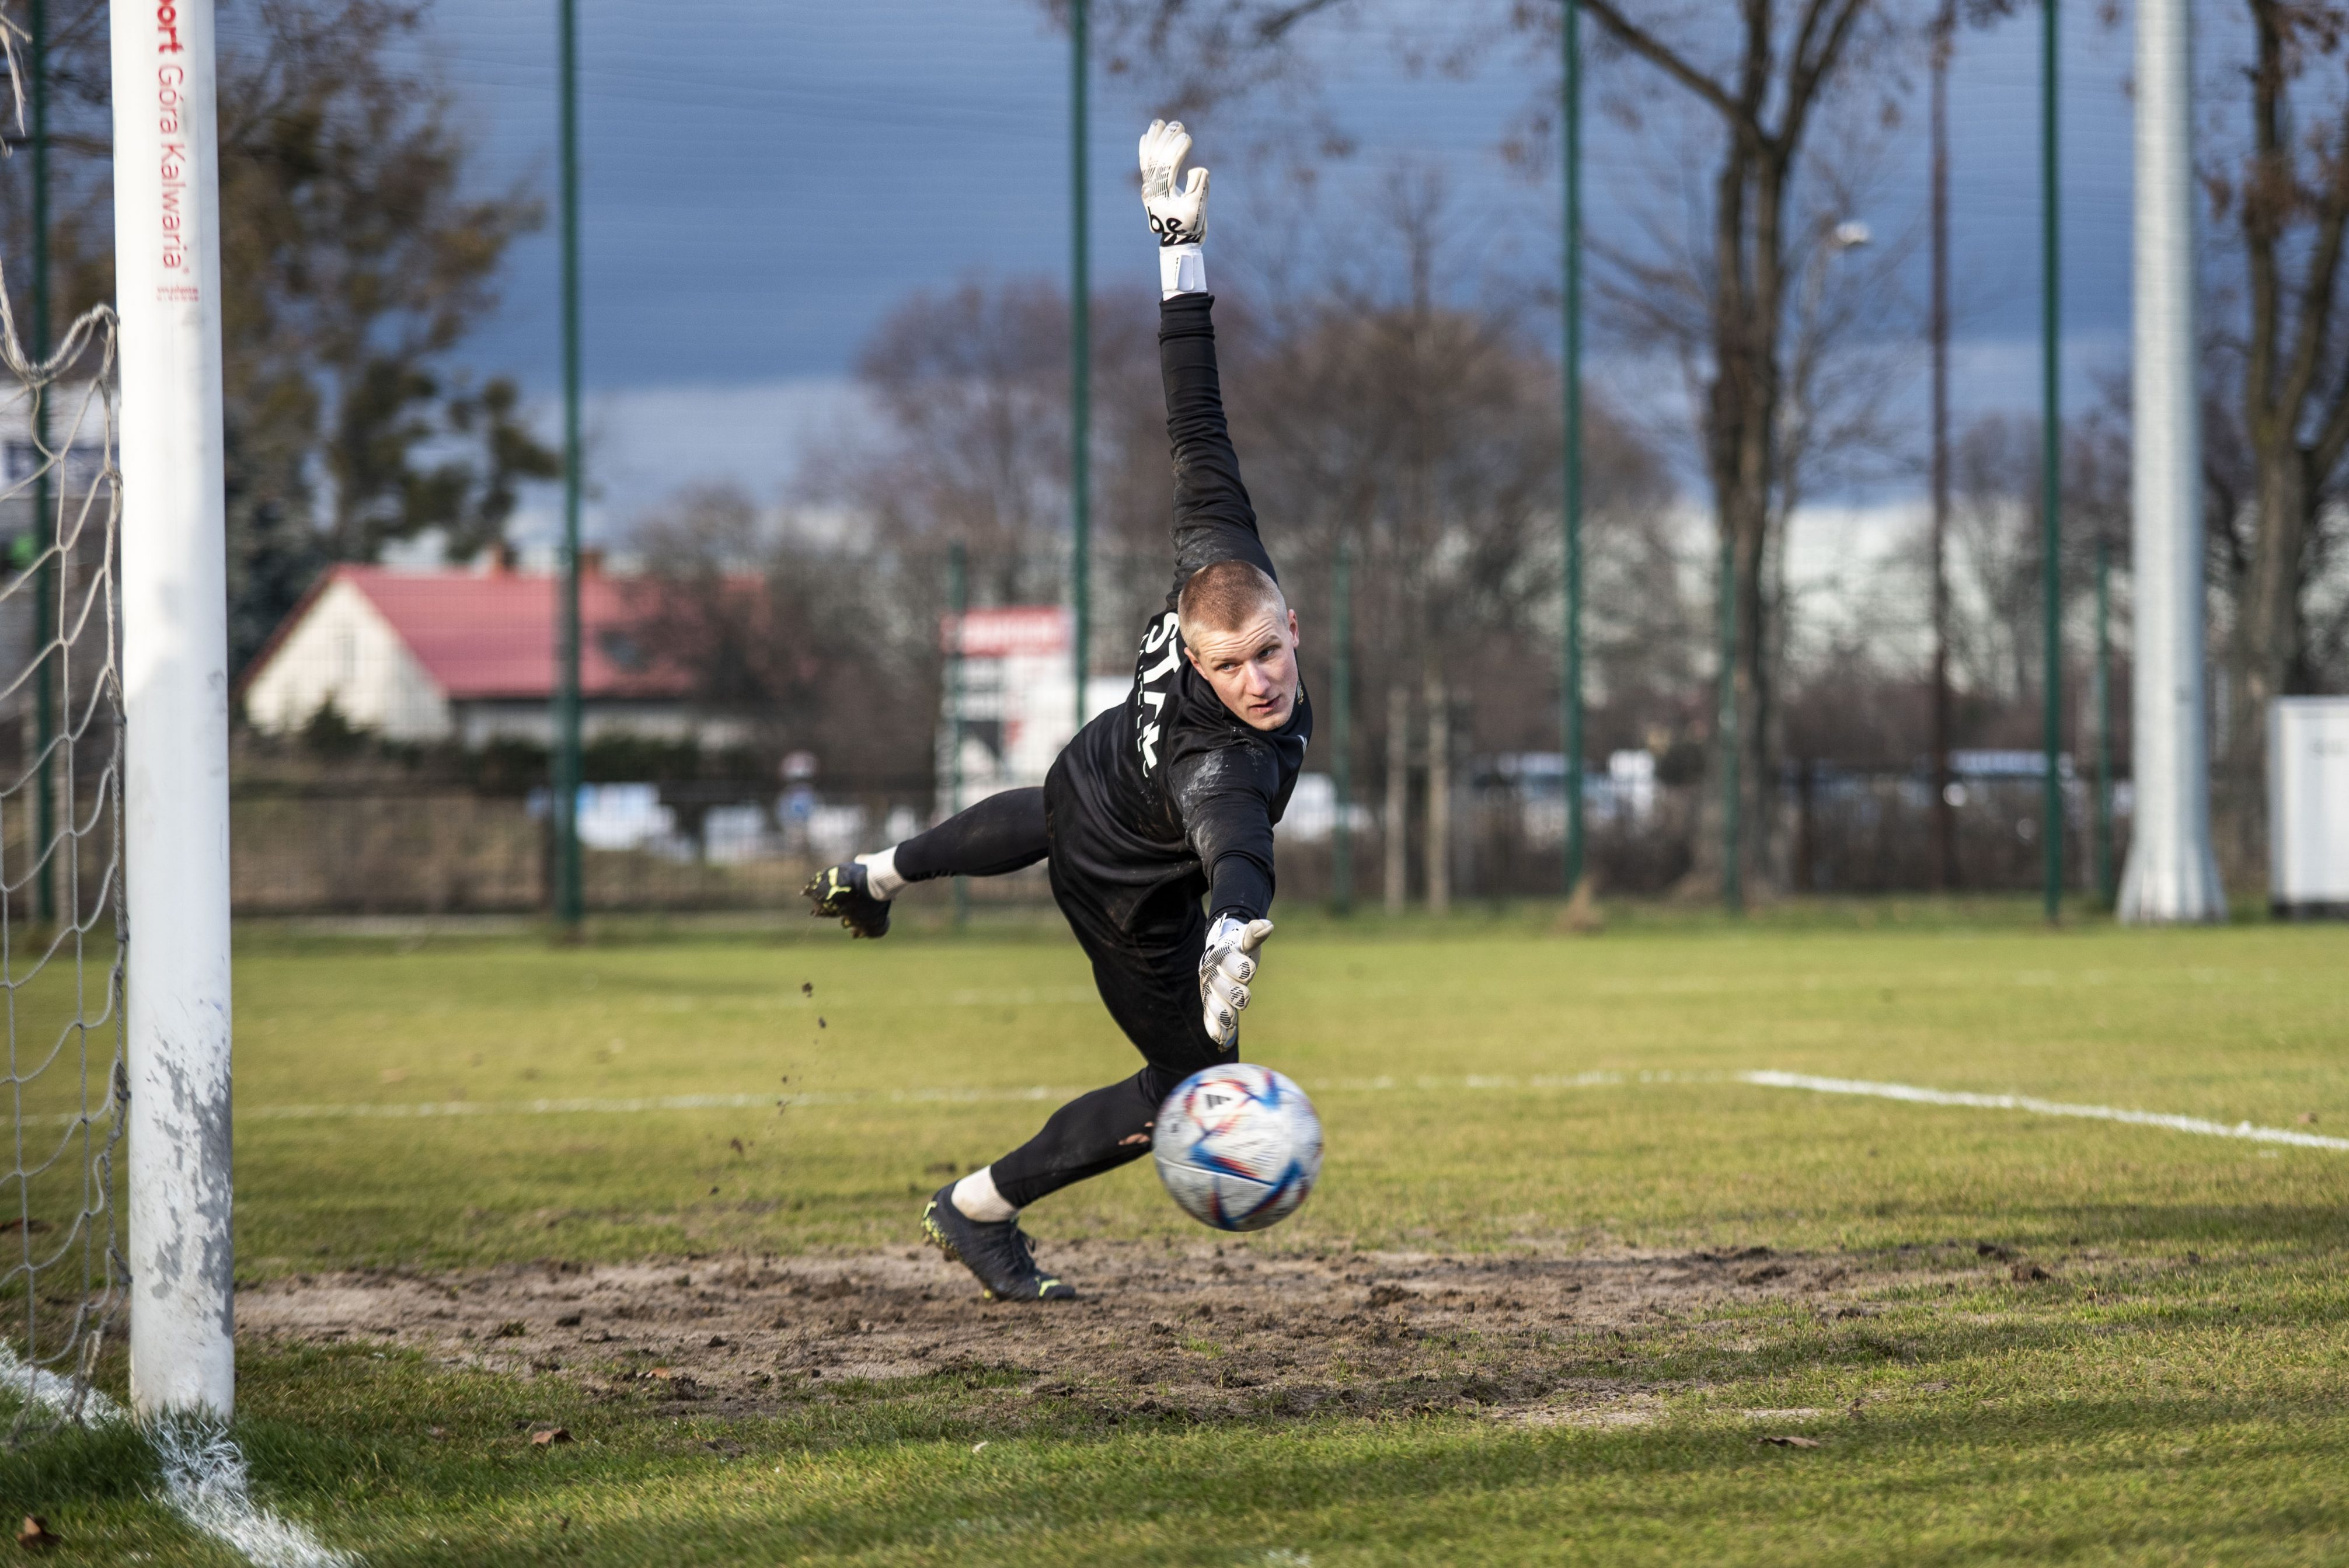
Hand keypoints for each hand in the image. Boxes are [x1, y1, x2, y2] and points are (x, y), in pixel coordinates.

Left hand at [1140, 119, 1207, 246]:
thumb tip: (1197, 169)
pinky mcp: (1151, 188)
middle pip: (1156, 160)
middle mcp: (1150, 191)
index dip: (1177, 151)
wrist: (1179, 241)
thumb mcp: (1198, 210)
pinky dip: (1146, 150)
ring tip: (1160, 122)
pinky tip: (1147, 136)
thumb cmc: (1191, 227)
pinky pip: (1145, 165)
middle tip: (1177, 124)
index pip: (1167, 167)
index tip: (1187, 137)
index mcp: (1160, 197)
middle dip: (1166, 140)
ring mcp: (1148, 189)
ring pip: (1148, 160)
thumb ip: (1200, 187)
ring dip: (1155, 140)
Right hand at [1198, 915, 1272, 1047]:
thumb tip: (1267, 926)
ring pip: (1213, 1005)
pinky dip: (1216, 1029)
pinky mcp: (1210, 1004)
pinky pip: (1209, 1018)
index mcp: (1220, 954)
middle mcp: (1211, 973)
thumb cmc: (1238, 946)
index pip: (1228, 961)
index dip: (1242, 968)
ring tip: (1231, 1023)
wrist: (1220, 955)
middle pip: (1221, 987)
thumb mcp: (1246, 938)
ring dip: (1222, 1016)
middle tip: (1245, 999)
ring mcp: (1209, 990)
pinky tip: (1223, 1041)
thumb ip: (1255, 933)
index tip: (1250, 971)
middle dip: (1234, 995)